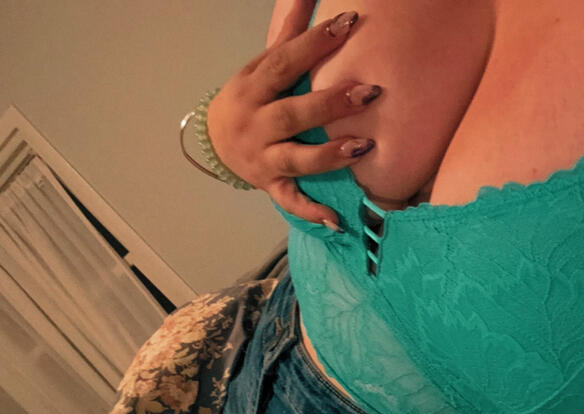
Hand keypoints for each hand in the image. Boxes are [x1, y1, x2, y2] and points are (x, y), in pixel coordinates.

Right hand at [207, 7, 380, 230]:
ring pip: (297, 158)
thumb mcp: (261, 65)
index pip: (285, 62)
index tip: (349, 24)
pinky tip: (336, 220)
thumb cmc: (250, 99)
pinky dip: (311, 211)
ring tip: (363, 147)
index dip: (315, 43)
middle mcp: (256, 124)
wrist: (214, 143)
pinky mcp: (271, 184)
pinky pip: (291, 200)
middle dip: (330, 104)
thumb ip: (289, 33)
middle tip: (369, 93)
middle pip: (293, 114)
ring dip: (330, 155)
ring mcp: (263, 158)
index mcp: (253, 88)